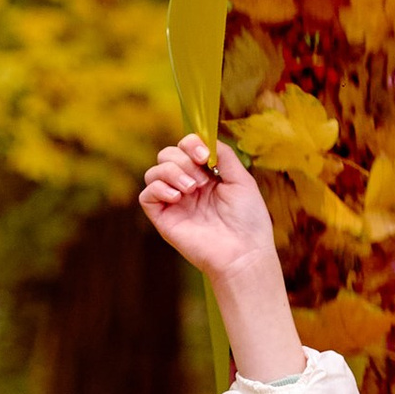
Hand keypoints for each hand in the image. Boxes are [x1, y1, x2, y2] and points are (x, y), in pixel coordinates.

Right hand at [137, 138, 304, 381]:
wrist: (244, 253)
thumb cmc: (248, 221)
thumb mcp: (242, 180)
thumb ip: (224, 156)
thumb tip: (207, 139)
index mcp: (206, 177)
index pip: (185, 147)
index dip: (190, 143)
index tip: (204, 154)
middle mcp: (188, 187)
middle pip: (167, 155)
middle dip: (182, 159)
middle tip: (201, 178)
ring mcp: (175, 203)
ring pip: (154, 171)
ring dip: (172, 172)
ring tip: (192, 189)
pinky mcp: (164, 218)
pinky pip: (146, 194)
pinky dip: (159, 189)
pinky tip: (179, 197)